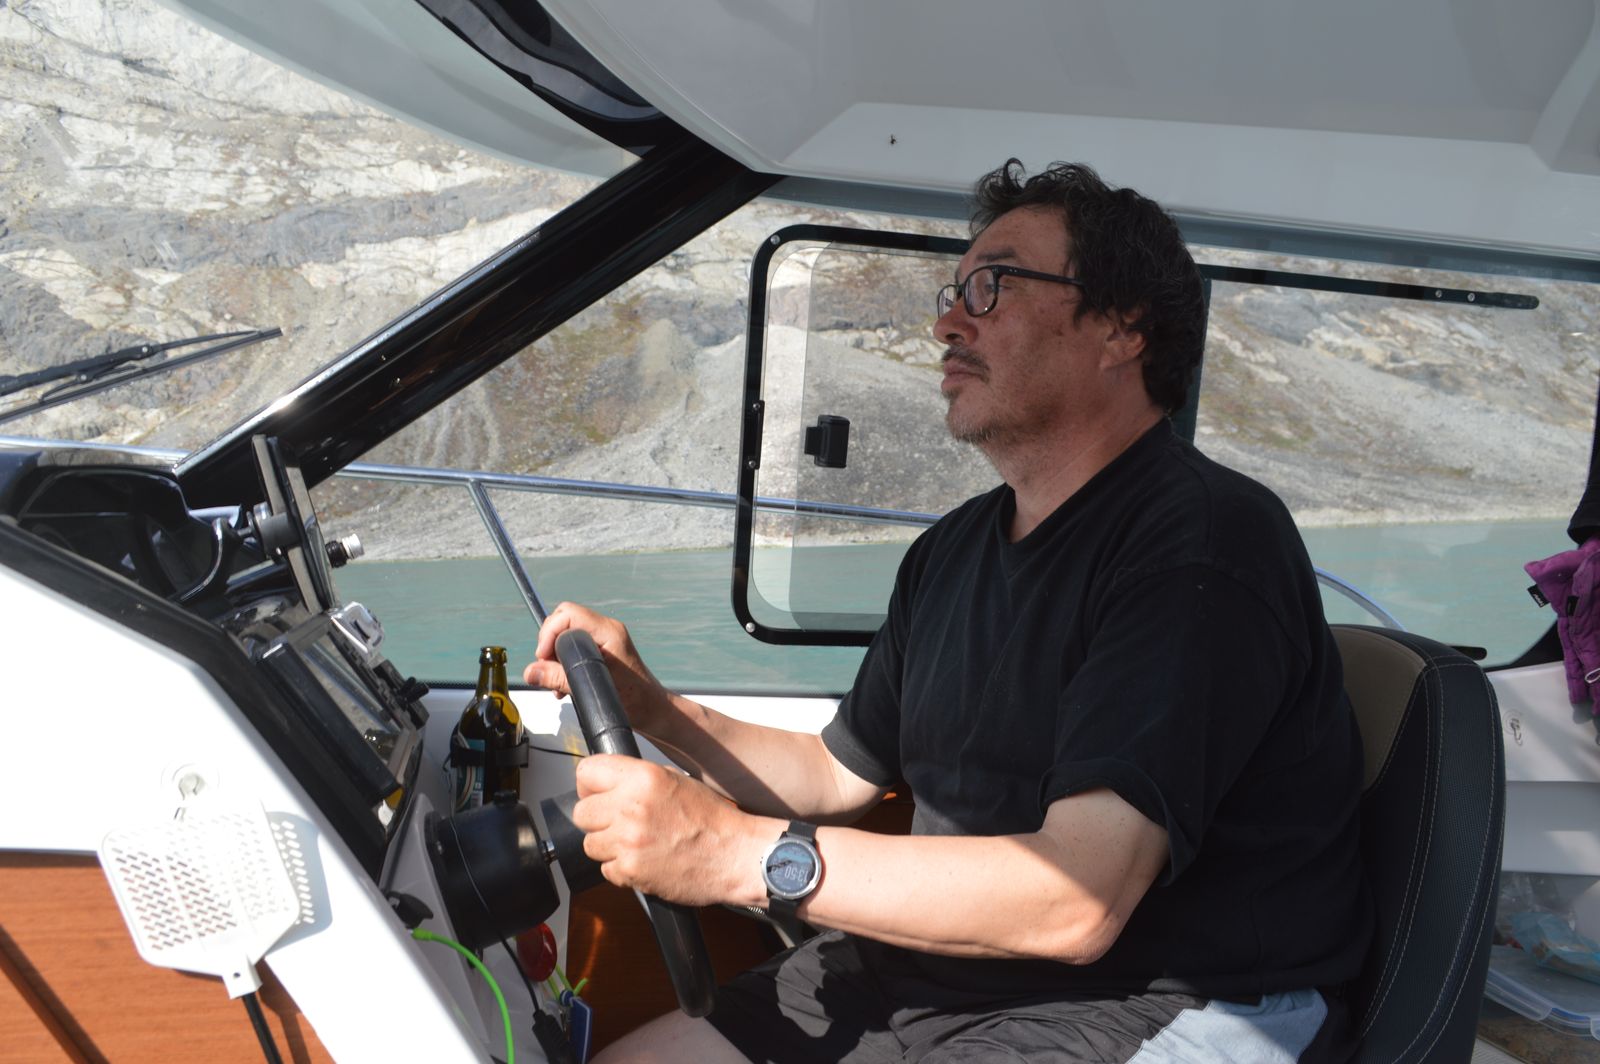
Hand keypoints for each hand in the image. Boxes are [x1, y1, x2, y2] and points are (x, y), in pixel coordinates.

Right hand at [524, 602, 671, 733]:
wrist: (651, 711)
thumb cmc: (635, 700)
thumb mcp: (593, 689)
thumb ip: (561, 679)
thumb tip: (532, 672)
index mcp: (608, 632)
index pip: (568, 614)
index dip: (550, 633)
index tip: (543, 656)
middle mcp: (606, 630)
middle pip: (564, 621)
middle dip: (550, 645)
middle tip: (547, 669)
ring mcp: (604, 639)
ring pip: (566, 636)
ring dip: (556, 658)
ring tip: (556, 682)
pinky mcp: (601, 651)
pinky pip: (574, 648)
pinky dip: (564, 663)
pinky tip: (564, 684)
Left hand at [571, 754, 769, 907]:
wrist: (736, 855)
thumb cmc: (713, 819)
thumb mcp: (675, 779)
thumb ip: (637, 779)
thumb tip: (607, 784)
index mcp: (643, 778)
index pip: (587, 772)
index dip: (589, 785)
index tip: (595, 793)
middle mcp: (632, 807)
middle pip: (582, 812)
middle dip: (597, 819)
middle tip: (618, 823)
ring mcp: (629, 841)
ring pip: (590, 844)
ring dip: (608, 846)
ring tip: (637, 844)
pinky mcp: (631, 870)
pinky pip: (606, 869)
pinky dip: (621, 869)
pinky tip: (644, 861)